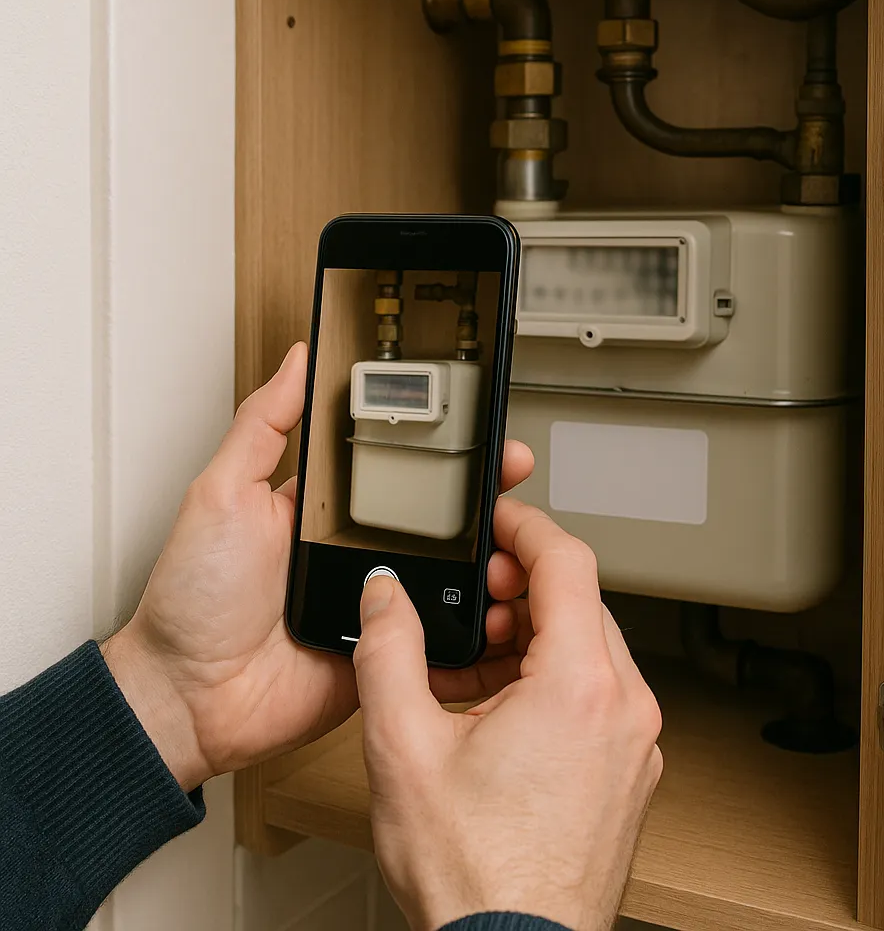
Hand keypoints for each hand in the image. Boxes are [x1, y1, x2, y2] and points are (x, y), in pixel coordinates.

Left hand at [101, 342, 535, 791]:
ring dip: (483, 553)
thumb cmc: (193, 597)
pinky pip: (437, 630)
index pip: (393, 464)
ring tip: (516, 531)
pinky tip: (497, 598)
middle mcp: (355, 550)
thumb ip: (261, 426)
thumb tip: (295, 361)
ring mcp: (375, 600)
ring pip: (446, 571)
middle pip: (433, 515)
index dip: (436, 443)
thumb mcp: (222, 492)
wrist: (191, 698)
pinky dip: (469, 619)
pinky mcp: (386, 648)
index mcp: (324, 508)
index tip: (475, 422)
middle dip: (480, 491)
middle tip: (511, 469)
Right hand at [354, 497, 663, 930]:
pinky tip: (498, 701)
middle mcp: (625, 708)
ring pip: (589, 648)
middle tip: (469, 596)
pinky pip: (596, 694)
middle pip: (580, 602)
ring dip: (531, 634)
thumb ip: (388, 650)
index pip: (568, 561)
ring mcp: (635, 743)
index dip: (526, 526)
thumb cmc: (474, 875)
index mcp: (580, 686)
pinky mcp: (628, 771)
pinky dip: (551, 677)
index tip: (498, 519)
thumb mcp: (404, 747)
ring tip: (471, 655)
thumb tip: (386, 598)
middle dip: (520, 586)